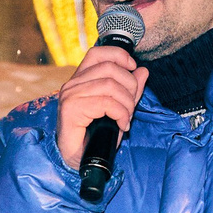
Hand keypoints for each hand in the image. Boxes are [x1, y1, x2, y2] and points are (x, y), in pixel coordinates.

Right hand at [53, 43, 150, 171]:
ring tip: (126, 118)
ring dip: (126, 104)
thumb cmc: (94, 136)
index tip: (133, 68)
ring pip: (110, 85)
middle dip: (130, 86)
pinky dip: (120, 114)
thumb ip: (130, 90)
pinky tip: (122, 125)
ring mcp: (70, 95)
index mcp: (81, 79)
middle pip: (110, 68)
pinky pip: (106, 103)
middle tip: (131, 106)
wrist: (77, 160)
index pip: (98, 53)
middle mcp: (73, 84)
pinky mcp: (71, 108)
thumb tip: (142, 71)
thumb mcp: (118, 109)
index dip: (119, 56)